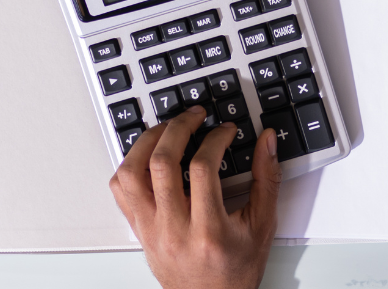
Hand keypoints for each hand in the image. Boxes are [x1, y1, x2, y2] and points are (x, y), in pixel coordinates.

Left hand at [109, 105, 281, 288]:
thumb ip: (267, 180)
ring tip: (166, 129)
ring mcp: (151, 230)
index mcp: (208, 230)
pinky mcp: (139, 230)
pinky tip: (147, 155)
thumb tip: (266, 141)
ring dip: (147, 142)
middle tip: (194, 117)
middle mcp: (174, 230)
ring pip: (131, 173)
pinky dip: (129, 165)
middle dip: (178, 128)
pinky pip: (120, 191)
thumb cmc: (235, 271)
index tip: (225, 131)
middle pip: (161, 163)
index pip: (203, 168)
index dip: (215, 138)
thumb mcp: (262, 226)